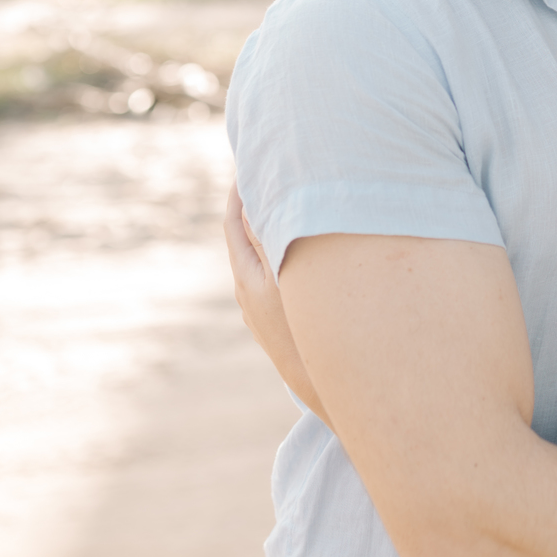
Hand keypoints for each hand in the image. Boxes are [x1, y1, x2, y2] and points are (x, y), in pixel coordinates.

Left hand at [224, 183, 330, 425]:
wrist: (322, 390)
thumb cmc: (307, 331)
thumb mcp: (288, 277)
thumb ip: (270, 241)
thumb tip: (252, 205)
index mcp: (247, 279)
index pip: (234, 224)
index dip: (238, 193)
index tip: (247, 165)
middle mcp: (249, 295)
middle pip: (246, 241)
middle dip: (257, 209)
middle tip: (273, 179)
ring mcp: (263, 313)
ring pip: (264, 261)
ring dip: (273, 233)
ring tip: (293, 208)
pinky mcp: (280, 325)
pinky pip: (279, 278)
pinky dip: (286, 256)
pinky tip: (306, 255)